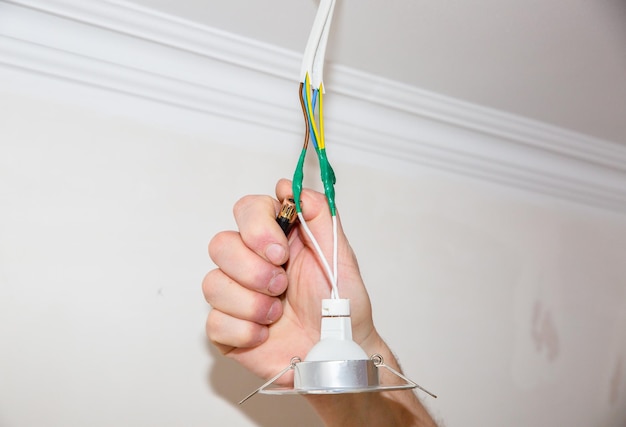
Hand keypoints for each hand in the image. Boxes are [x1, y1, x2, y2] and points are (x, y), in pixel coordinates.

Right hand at [202, 179, 378, 381]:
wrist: (337, 354)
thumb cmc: (341, 306)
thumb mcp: (339, 255)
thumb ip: (319, 215)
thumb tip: (288, 186)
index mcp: (276, 239)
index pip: (246, 210)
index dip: (256, 227)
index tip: (280, 252)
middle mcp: (251, 262)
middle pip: (219, 245)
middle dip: (253, 270)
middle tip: (282, 287)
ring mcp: (236, 296)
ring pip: (212, 284)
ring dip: (251, 303)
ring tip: (278, 314)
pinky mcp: (227, 329)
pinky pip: (214, 322)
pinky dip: (245, 331)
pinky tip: (266, 335)